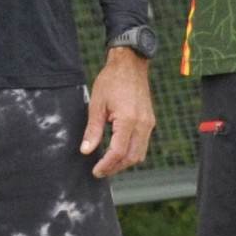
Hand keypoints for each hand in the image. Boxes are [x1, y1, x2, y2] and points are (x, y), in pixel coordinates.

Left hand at [84, 46, 154, 177]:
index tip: (95, 171)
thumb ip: (92, 130)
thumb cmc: (112, 81)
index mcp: (129, 119)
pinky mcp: (149, 121)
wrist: (130, 64)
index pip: (118, 152)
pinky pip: (143, 144)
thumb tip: (86, 151)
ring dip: (125, 162)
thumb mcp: (96, 105)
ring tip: (108, 163)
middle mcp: (143, 124)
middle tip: (100, 171)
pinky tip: (118, 150)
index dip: (106, 165)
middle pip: (133, 157)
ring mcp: (149, 123)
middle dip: (116, 167)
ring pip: (140, 153)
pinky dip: (131, 152)